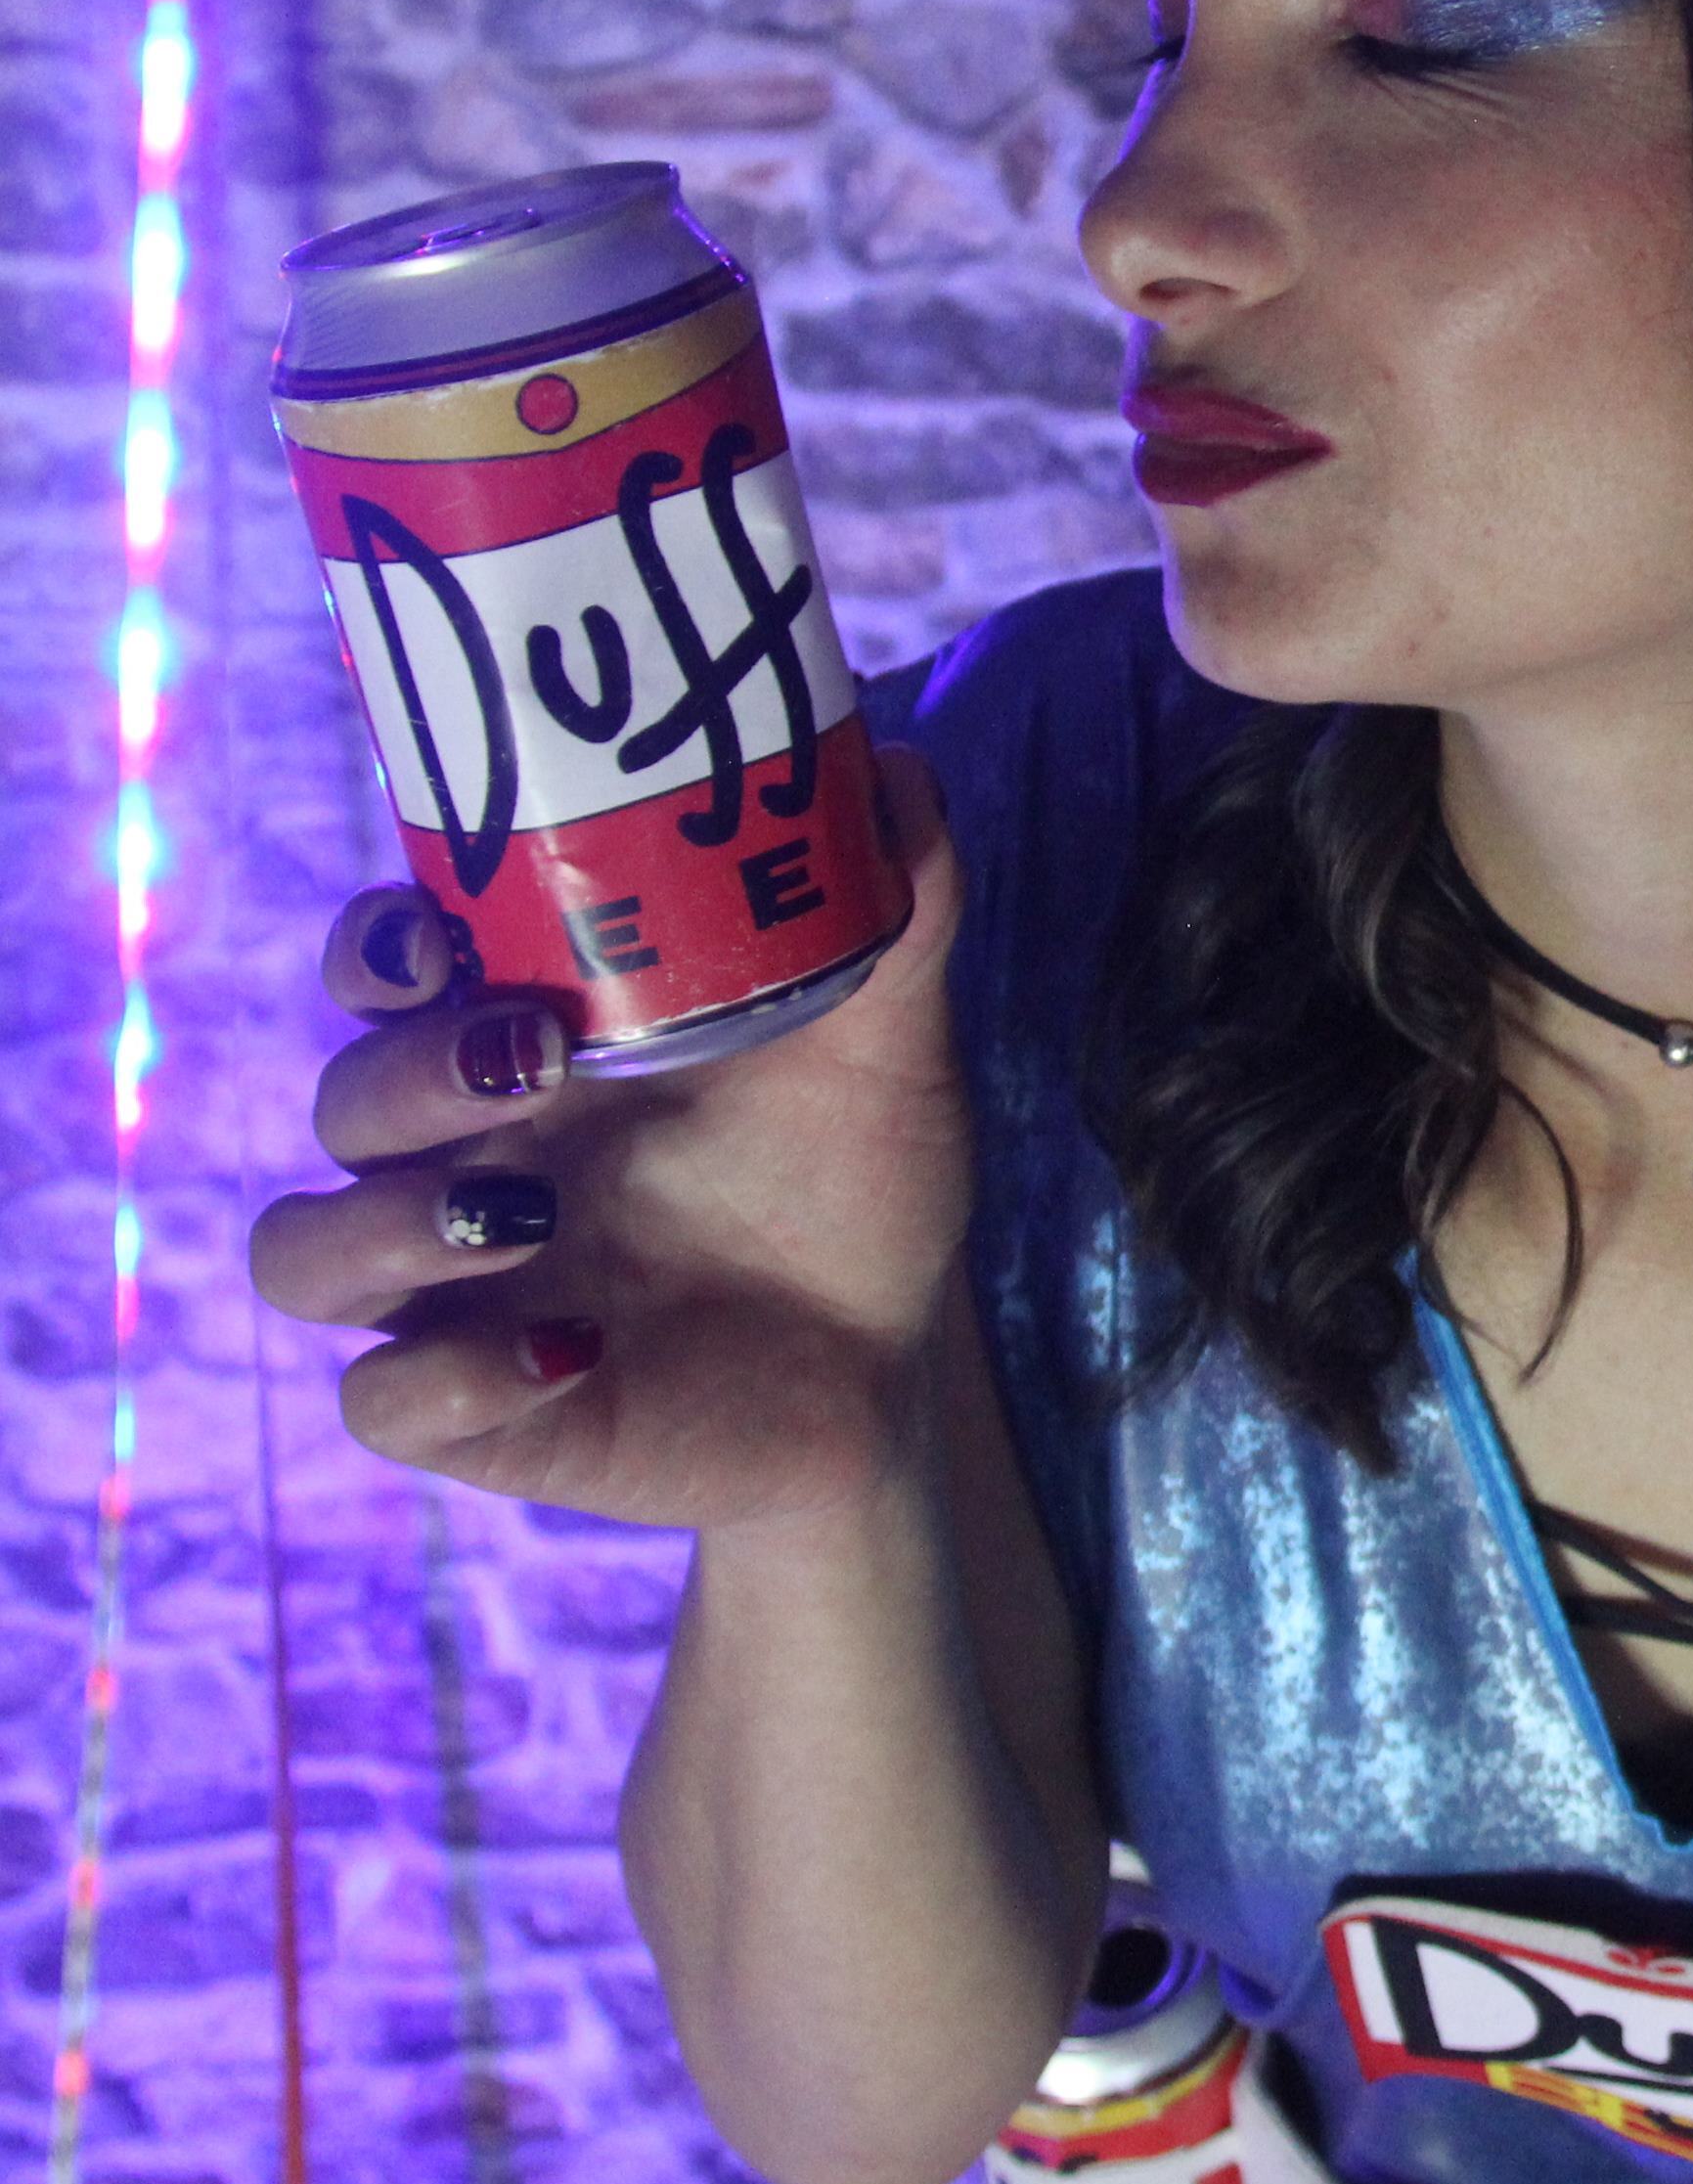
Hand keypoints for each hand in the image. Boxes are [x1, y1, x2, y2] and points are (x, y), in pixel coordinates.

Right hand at [249, 746, 975, 1532]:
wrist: (890, 1365)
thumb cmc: (857, 1187)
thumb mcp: (889, 1051)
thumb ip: (899, 918)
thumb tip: (895, 770)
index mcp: (534, 1055)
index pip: (388, 979)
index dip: (379, 948)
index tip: (440, 937)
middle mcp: (470, 1164)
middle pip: (345, 1100)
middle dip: (403, 1073)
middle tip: (531, 1059)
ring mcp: (460, 1290)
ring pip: (303, 1254)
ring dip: (381, 1226)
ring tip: (522, 1208)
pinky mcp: (486, 1412)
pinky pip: (384, 1404)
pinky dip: (449, 1377)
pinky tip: (569, 1349)